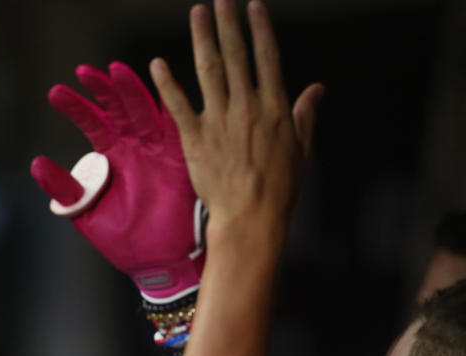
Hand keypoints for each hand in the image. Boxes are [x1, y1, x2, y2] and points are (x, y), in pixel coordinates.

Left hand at [31, 62, 205, 302]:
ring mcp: (159, 150)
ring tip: (115, 71)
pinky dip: (173, 107)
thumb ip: (66, 190)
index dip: (75, 107)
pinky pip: (179, 128)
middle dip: (103, 89)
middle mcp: (134, 148)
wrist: (160, 265)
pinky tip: (164, 85)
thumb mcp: (87, 215)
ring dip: (131, 91)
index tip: (55, 93)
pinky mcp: (182, 160)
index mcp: (112, 157)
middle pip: (118, 109)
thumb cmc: (125, 243)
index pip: (92, 123)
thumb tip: (37, 163)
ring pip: (145, 111)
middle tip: (84, 71)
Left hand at [149, 0, 321, 233]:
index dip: (260, 29)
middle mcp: (246, 106)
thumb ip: (305, 115)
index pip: (267, 57)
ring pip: (209, 70)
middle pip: (236, 55)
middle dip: (229, 24)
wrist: (251, 216)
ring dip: (202, 38)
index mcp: (274, 106)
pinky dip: (167, 83)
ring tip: (198, 13)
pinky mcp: (195, 137)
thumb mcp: (302, 149)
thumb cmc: (279, 187)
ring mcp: (218, 120)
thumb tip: (316, 89)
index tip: (253, 6)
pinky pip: (179, 104)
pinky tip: (158, 63)